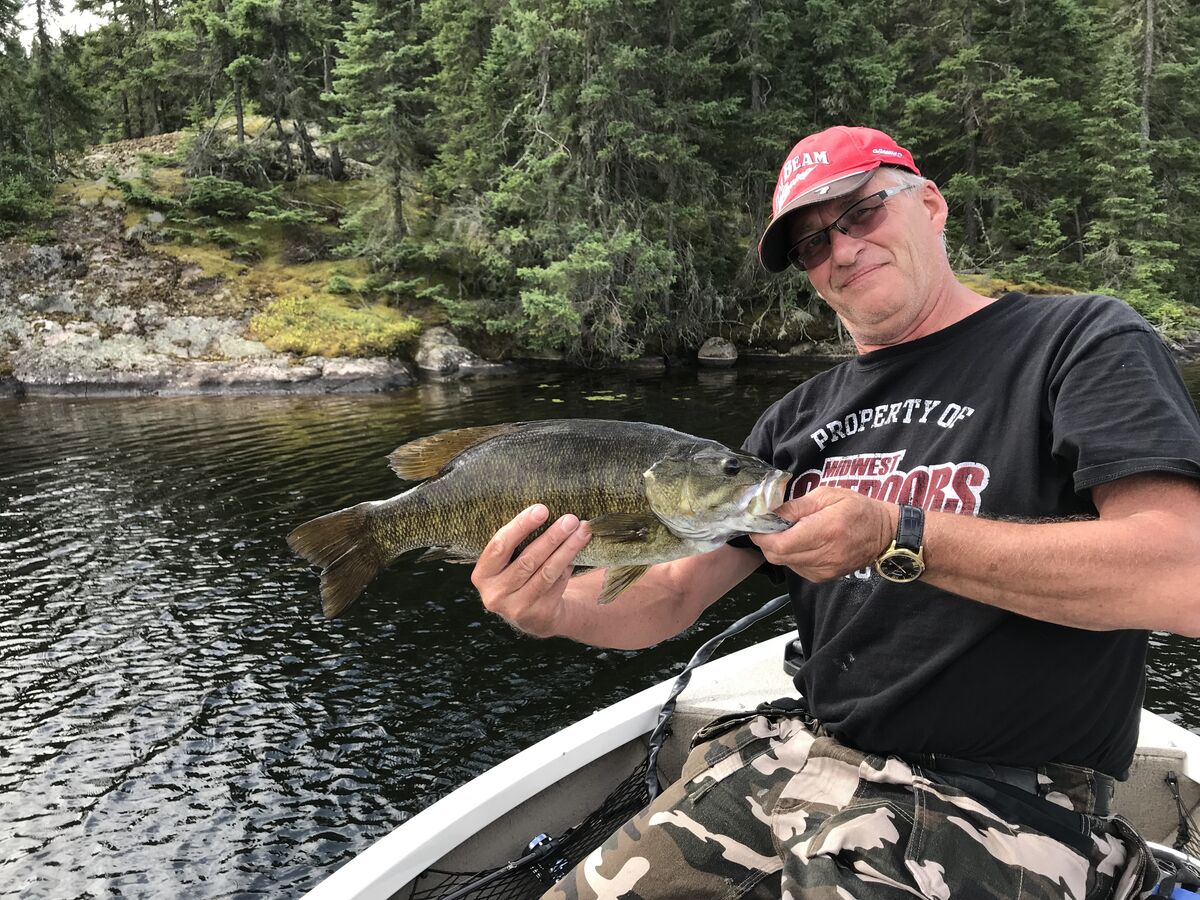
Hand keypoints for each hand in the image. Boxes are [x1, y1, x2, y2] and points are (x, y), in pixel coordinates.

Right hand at [471, 504, 592, 636]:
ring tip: (582, 531)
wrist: (533, 613)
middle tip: (570, 519)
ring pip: (546, 572)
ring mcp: (516, 608)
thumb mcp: (508, 562)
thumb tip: (545, 512)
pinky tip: (578, 551)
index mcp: (482, 575)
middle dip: (552, 537)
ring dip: (567, 549)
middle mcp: (495, 594)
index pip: (500, 545)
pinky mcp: (538, 615)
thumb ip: (517, 542)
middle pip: (528, 560)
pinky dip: (568, 565)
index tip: (542, 509)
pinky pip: (557, 584)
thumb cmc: (520, 574)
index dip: (521, 526)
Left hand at [750, 487, 897, 581]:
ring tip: (787, 531)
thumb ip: (796, 506)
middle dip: (765, 541)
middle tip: (766, 525)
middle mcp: (824, 555)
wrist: (884, 534)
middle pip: (777, 555)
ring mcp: (824, 570)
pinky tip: (800, 542)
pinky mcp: (823, 577)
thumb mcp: (828, 495)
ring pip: (784, 563)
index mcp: (825, 531)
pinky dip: (791, 555)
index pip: (780, 543)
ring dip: (778, 548)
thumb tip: (769, 512)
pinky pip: (795, 568)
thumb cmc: (857, 509)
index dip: (761, 535)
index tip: (755, 522)